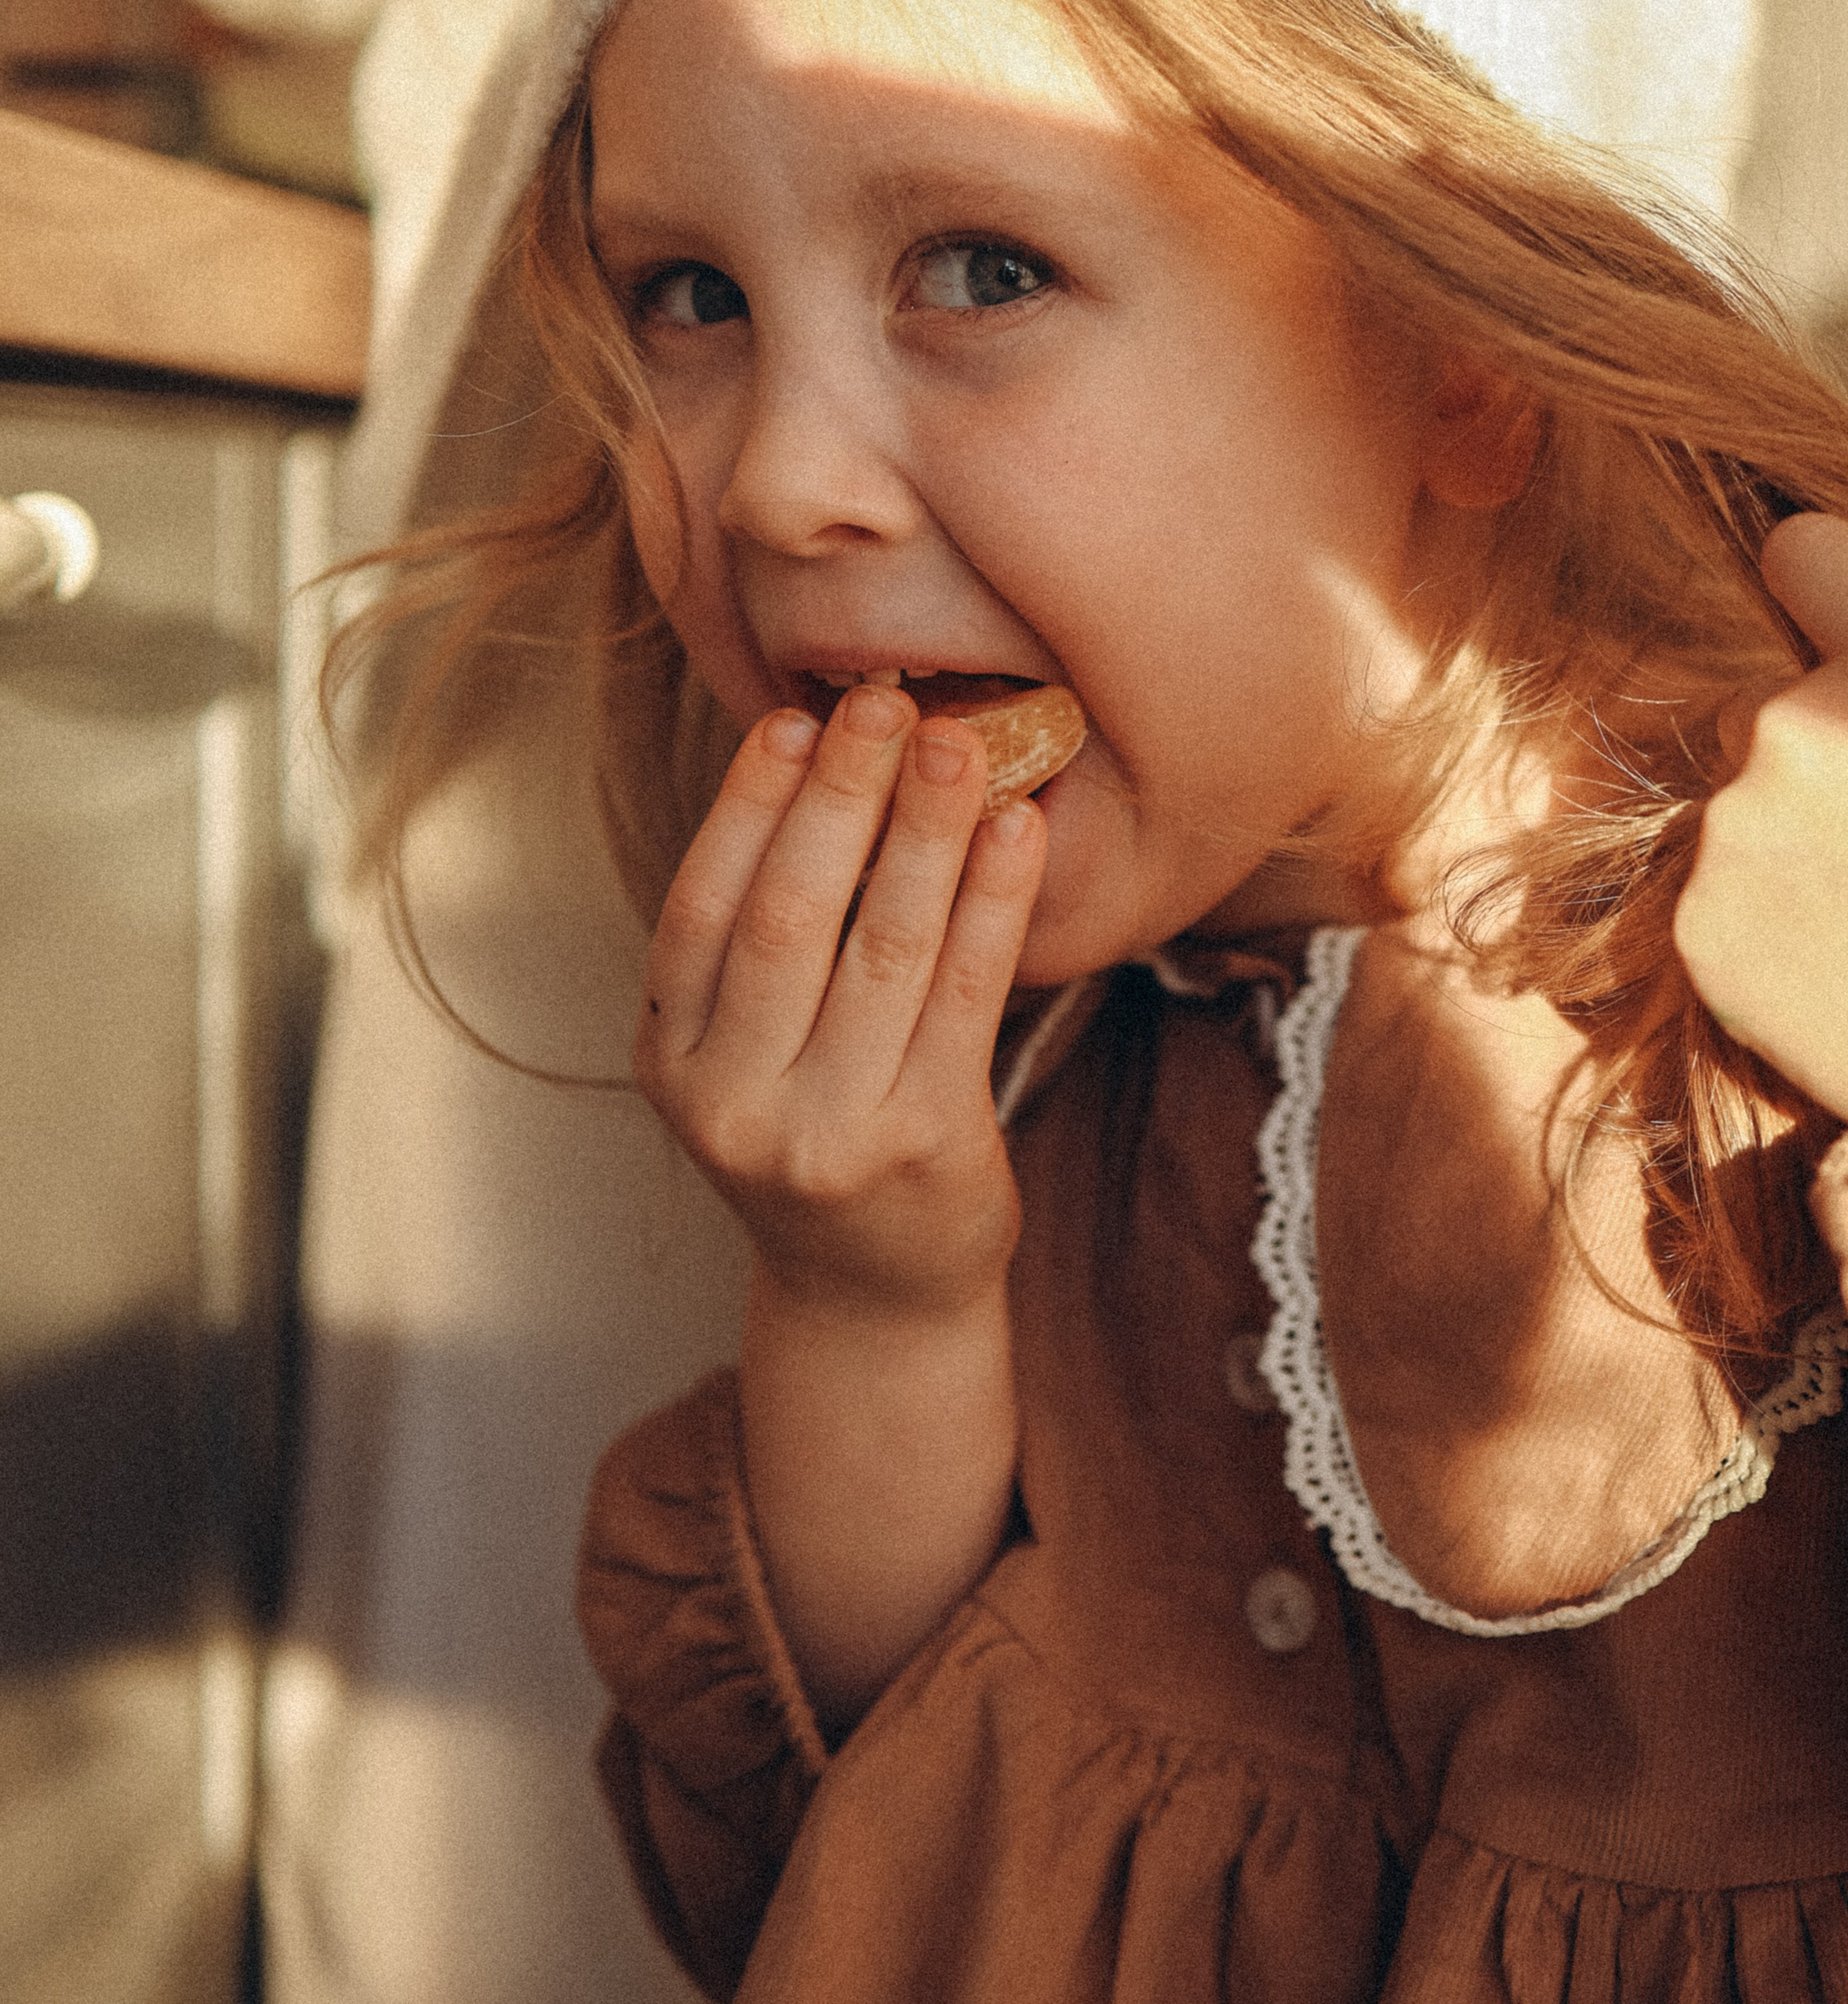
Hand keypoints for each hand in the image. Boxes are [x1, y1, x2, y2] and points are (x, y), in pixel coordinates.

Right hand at [637, 683, 1045, 1317]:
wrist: (875, 1300)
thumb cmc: (820, 1136)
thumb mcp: (750, 1056)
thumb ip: (764, 941)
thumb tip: (821, 761)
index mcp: (674, 1063)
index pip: (701, 908)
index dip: (748, 807)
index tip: (793, 718)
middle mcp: (734, 1103)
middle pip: (790, 916)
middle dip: (841, 796)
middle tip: (886, 703)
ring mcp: (828, 1133)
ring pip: (885, 946)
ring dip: (928, 830)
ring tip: (963, 743)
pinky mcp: (925, 1147)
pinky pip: (967, 994)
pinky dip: (994, 901)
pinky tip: (1017, 831)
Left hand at [1674, 515, 1847, 1156]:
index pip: (1809, 555)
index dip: (1834, 588)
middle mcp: (1799, 734)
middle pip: (1772, 706)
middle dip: (1830, 752)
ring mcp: (1738, 840)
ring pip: (1745, 814)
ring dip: (1800, 849)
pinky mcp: (1704, 940)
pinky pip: (1720, 907)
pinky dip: (1772, 935)